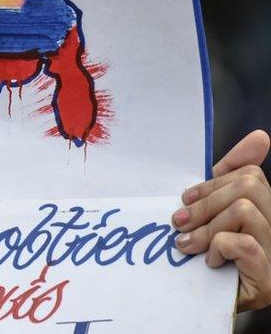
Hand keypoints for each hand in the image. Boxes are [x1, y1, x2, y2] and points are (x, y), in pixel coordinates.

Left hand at [173, 130, 270, 310]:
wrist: (205, 306)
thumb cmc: (210, 258)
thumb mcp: (214, 214)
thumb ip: (229, 176)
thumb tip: (260, 136)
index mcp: (265, 212)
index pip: (250, 175)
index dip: (214, 182)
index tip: (187, 199)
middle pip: (249, 188)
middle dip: (206, 203)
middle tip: (180, 223)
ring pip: (245, 211)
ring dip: (207, 227)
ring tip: (189, 245)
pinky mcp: (269, 280)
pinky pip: (245, 244)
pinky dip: (220, 247)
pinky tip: (210, 260)